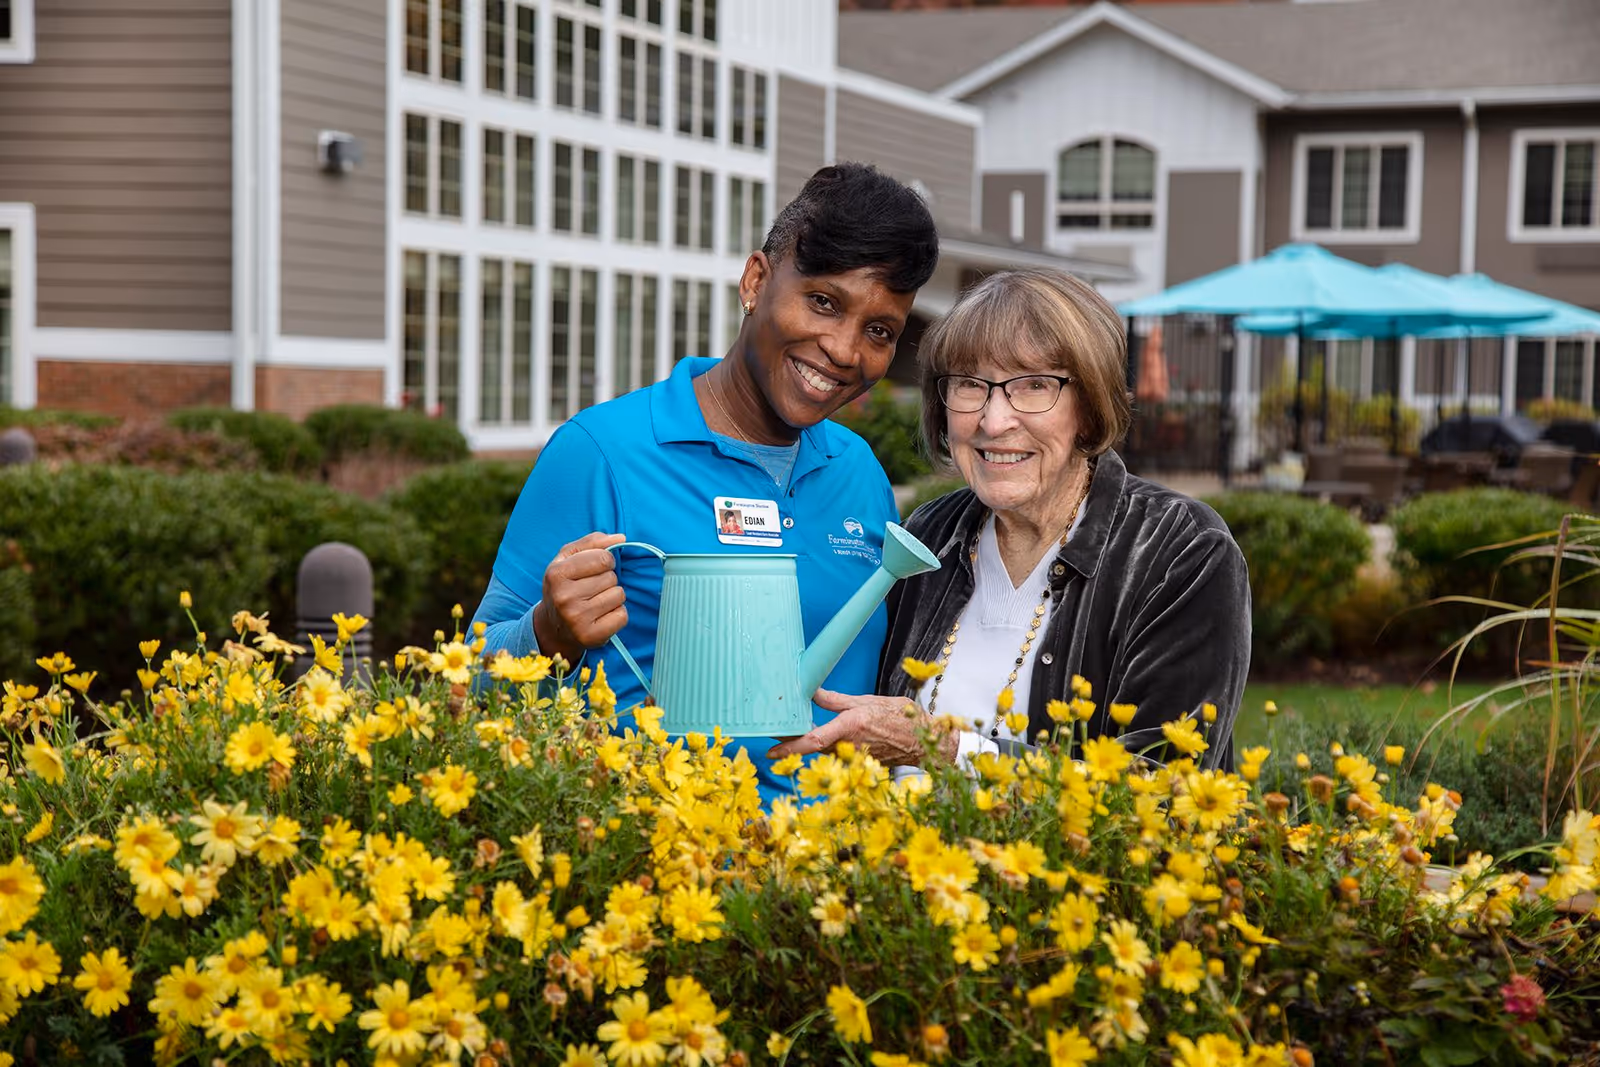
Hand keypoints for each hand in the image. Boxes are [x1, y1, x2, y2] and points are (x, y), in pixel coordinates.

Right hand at [533, 532, 627, 663]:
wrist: (552, 626)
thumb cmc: (564, 586)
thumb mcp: (568, 558)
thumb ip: (592, 543)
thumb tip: (620, 538)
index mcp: (557, 573)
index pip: (603, 558)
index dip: (606, 561)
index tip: (597, 568)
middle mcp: (564, 596)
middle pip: (612, 577)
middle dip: (607, 581)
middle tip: (591, 589)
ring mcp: (576, 618)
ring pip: (619, 595)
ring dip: (612, 597)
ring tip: (595, 602)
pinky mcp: (590, 636)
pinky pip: (622, 616)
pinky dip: (617, 614)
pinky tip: (601, 616)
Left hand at [767, 689, 953, 766]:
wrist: (925, 741)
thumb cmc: (900, 717)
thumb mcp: (867, 701)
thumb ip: (836, 700)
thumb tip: (812, 691)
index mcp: (849, 727)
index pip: (812, 741)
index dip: (789, 747)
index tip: (770, 751)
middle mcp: (848, 746)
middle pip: (811, 748)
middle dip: (791, 742)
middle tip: (774, 732)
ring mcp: (853, 757)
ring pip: (823, 752)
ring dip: (807, 744)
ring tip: (792, 731)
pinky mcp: (859, 763)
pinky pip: (836, 755)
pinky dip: (825, 748)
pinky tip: (821, 738)